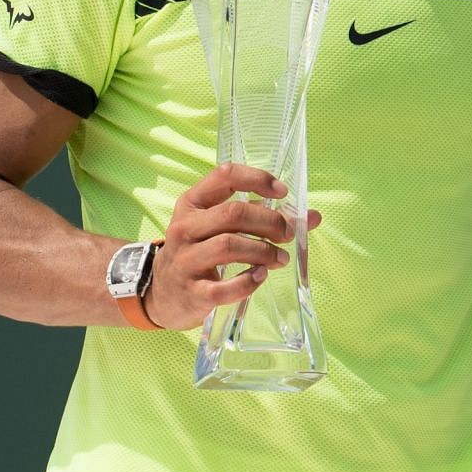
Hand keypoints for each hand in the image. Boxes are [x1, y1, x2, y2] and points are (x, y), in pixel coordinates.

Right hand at [143, 163, 319, 330]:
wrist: (159, 294)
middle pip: (233, 214)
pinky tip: (260, 277)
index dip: (257, 179)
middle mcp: (185, 227)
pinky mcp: (191, 292)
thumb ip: (261, 218)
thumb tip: (311, 216)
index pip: (225, 176)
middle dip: (270, 222)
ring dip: (263, 251)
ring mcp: (185, 260)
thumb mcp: (218, 228)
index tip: (282, 192)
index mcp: (193, 203)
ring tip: (280, 258)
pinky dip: (248, 282)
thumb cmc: (198, 253)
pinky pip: (223, 287)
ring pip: (228, 246)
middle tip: (288, 234)